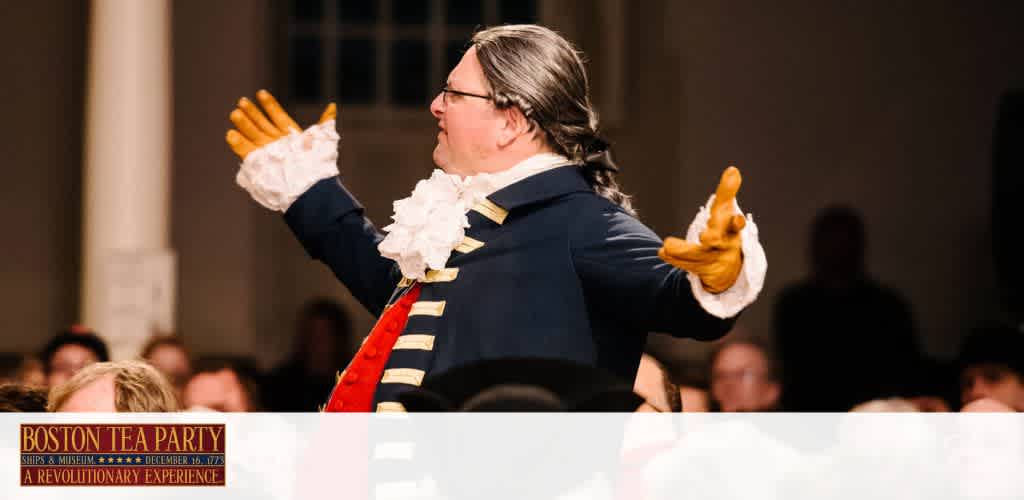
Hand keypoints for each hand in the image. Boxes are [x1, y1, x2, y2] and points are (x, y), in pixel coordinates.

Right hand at [225, 89, 336, 158]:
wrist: (309, 186)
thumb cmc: (316, 163)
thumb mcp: (323, 138)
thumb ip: (325, 122)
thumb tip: (333, 106)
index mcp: (289, 135)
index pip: (277, 116)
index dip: (269, 105)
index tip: (261, 93)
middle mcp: (276, 142)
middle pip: (261, 123)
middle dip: (252, 112)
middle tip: (242, 101)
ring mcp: (266, 152)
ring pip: (252, 135)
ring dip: (243, 124)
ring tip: (235, 112)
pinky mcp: (258, 163)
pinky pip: (245, 151)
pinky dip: (238, 143)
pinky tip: (230, 133)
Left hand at [659, 166, 745, 292]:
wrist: (729, 267)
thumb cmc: (726, 231)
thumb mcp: (725, 211)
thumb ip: (727, 192)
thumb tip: (733, 169)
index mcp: (732, 229)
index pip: (736, 225)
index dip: (737, 222)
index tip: (737, 219)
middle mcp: (725, 245)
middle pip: (718, 241)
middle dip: (713, 238)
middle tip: (705, 236)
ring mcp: (714, 260)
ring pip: (699, 256)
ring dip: (683, 251)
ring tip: (667, 244)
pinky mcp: (703, 271)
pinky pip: (688, 265)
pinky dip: (675, 259)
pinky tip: (662, 252)